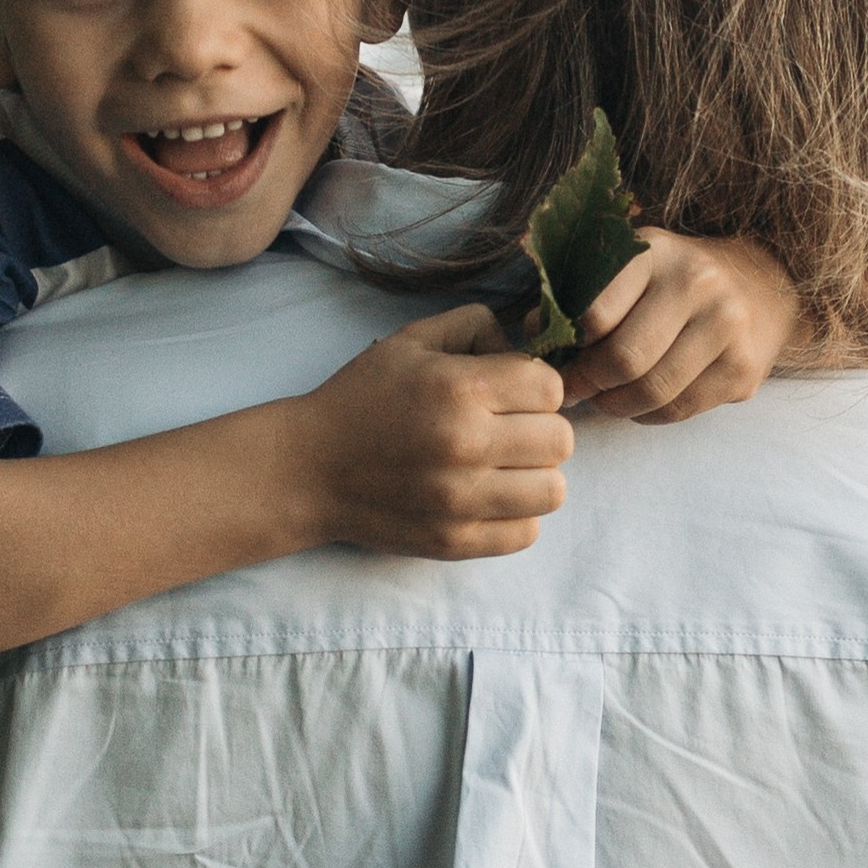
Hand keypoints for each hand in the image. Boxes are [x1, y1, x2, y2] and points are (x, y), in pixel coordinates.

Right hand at [291, 304, 573, 559]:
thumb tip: (524, 348)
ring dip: (534, 475)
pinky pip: (527, 533)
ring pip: (553, 491)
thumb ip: (476, 325)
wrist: (307, 468)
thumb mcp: (411, 340)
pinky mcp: (455, 542)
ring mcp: (462, 500)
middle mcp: (466, 444)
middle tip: (509, 430)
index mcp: (460, 387)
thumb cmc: (362, 397)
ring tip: (503, 466)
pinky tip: (487, 497)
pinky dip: (515, 515)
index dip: (536, 387)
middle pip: (560, 440)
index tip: (511, 394)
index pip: (552, 388)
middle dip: (540, 429)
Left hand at [555, 229, 799, 423]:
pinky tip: (641, 402)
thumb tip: (534, 331)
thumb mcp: (632, 262)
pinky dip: (648, 416)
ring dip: (616, 405)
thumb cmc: (675, 276)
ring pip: (652, 393)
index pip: (595, 311)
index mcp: (656, 252)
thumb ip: (580, 289)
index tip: (559, 355)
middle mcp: (697, 283)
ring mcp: (727, 328)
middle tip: (575, 390)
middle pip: (624, 359)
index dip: (568, 345)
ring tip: (605, 398)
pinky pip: (679, 411)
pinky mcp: (743, 370)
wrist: (764, 282)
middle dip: (588, 384)